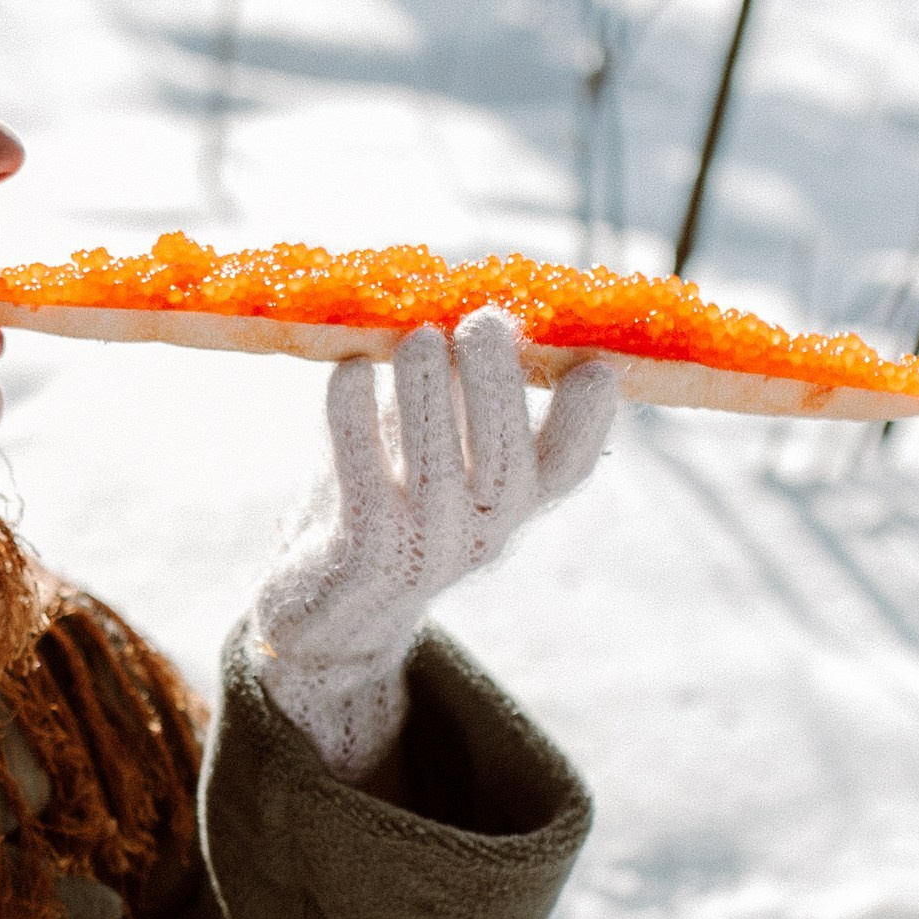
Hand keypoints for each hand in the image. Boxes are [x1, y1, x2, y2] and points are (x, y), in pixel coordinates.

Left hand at [250, 307, 615, 777]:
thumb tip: (479, 304)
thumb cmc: (385, 508)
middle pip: (507, 462)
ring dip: (427, 396)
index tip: (594, 365)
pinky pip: (359, 481)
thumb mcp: (434, 456)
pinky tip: (349, 370)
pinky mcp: (360, 555)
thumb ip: (459, 397)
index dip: (590, 419)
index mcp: (511, 503)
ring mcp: (422, 549)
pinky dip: (354, 421)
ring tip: (416, 338)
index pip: (569, 465)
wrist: (324, 614)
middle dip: (498, 386)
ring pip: (436, 471)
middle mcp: (481, 532)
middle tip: (483, 322)